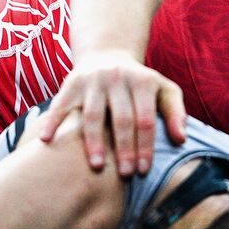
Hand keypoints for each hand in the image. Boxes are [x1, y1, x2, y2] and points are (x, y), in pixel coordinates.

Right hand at [37, 49, 186, 176]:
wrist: (108, 54)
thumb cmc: (140, 83)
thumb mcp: (164, 90)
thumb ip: (176, 112)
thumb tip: (181, 139)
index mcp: (143, 81)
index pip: (145, 119)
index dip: (145, 146)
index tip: (143, 170)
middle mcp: (118, 78)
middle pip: (121, 119)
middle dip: (123, 148)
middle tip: (124, 174)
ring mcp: (92, 80)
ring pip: (93, 115)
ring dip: (94, 141)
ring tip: (97, 166)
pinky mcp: (71, 82)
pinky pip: (60, 104)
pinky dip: (53, 121)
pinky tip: (46, 140)